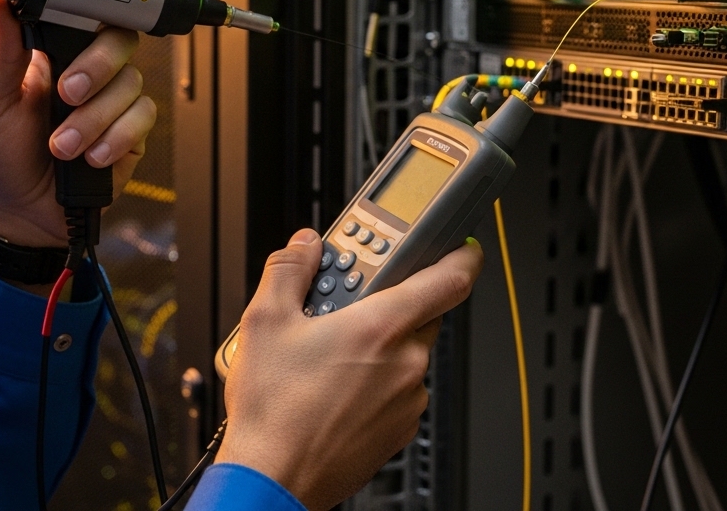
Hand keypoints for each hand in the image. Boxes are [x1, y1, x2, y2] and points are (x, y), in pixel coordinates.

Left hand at [0, 0, 164, 246]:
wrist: (17, 213)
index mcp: (54, 46)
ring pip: (129, 82)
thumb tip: (3, 1)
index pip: (91, 0)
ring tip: (62, 145)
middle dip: (97, 64)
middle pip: (120, 35)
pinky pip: (140, 118)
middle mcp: (88, 66)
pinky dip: (115, 137)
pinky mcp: (130, 133)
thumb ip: (3, 54)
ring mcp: (111, 98)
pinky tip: (90, 156)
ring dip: (94, 116)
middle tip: (67, 92)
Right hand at [217, 230, 483, 510]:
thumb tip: (304, 246)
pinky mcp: (399, 431)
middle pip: (420, 315)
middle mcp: (405, 363)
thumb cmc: (273, 412)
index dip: (462, 255)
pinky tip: (335, 386)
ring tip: (328, 352)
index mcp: (381, 328)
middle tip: (347, 303)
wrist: (274, 480)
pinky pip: (398, 390)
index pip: (450, 279)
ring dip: (379, 345)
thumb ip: (289, 270)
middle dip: (390, 303)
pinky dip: (377, 380)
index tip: (461, 246)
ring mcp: (406, 401)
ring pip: (406, 354)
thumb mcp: (263, 322)